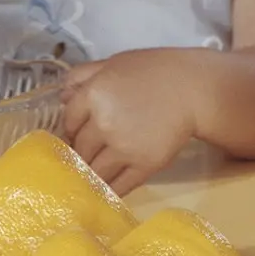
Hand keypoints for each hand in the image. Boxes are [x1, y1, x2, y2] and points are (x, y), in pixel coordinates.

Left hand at [64, 50, 202, 195]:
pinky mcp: (144, 165)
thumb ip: (82, 76)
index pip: (68, 122)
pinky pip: (119, 185)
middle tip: (80, 158)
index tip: (73, 136)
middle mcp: (104, 124)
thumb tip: (61, 97)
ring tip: (89, 177)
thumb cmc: (153, 71)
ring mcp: (124, 147)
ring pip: (95, 170)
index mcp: (93, 96)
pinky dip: (109, 191)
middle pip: (80, 148)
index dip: (69, 130)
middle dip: (78, 154)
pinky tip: (105, 192)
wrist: (193, 88)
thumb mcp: (112, 63)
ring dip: (90, 175)